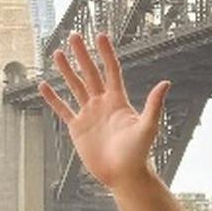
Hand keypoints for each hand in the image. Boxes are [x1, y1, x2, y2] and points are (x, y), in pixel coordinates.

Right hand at [39, 33, 170, 192]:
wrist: (124, 175)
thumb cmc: (139, 153)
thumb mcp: (148, 126)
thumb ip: (154, 104)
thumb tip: (166, 82)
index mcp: (119, 101)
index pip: (111, 71)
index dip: (106, 54)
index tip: (100, 36)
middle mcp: (103, 104)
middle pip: (90, 74)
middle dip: (82, 55)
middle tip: (73, 35)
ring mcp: (89, 115)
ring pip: (75, 87)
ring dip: (66, 71)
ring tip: (57, 53)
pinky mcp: (78, 128)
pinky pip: (63, 109)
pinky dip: (53, 98)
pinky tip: (45, 86)